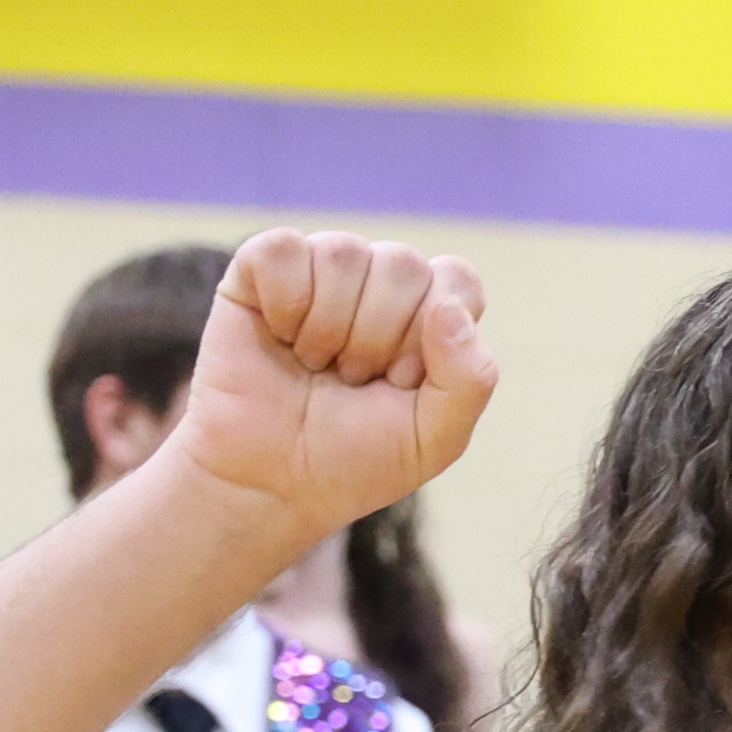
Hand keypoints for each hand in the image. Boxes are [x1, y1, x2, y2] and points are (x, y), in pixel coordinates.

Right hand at [170, 230, 495, 548]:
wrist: (270, 483)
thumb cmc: (354, 459)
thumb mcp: (434, 438)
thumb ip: (469, 379)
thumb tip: (448, 307)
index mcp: (429, 312)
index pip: (456, 280)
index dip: (429, 335)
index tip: (401, 383)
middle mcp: (378, 280)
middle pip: (403, 265)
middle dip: (377, 339)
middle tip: (351, 380)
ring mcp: (322, 269)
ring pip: (344, 253)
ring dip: (328, 328)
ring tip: (314, 365)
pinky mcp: (262, 266)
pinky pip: (283, 248)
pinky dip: (284, 302)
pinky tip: (280, 337)